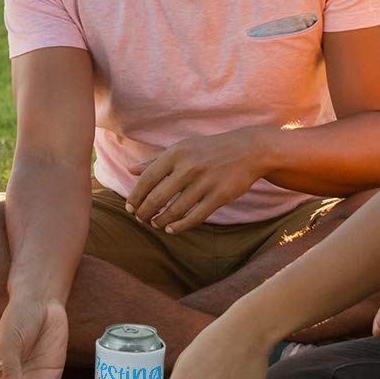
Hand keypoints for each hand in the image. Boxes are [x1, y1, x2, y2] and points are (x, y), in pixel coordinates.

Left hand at [125, 128, 271, 231]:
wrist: (248, 150)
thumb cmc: (210, 150)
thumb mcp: (183, 149)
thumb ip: (156, 161)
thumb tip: (130, 170)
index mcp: (176, 154)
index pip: (146, 179)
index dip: (135, 197)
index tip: (130, 208)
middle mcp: (188, 167)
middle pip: (157, 198)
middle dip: (144, 213)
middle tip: (141, 219)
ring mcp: (205, 182)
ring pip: (174, 211)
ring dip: (160, 221)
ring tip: (156, 224)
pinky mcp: (220, 196)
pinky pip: (195, 217)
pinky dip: (179, 226)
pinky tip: (171, 229)